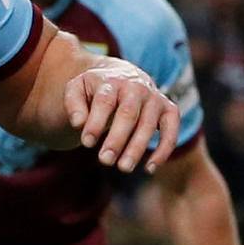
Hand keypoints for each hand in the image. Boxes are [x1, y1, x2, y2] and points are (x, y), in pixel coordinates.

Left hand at [65, 55, 180, 173]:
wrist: (123, 76)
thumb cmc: (97, 89)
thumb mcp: (77, 89)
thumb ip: (73, 103)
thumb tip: (78, 124)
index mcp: (112, 81)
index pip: (104, 101)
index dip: (96, 122)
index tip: (87, 143)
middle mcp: (136, 87)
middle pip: (128, 114)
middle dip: (117, 139)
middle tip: (105, 160)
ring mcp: (155, 98)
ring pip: (148, 124)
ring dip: (136, 148)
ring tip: (124, 168)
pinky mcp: (169, 110)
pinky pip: (171, 130)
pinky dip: (163, 150)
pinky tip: (149, 168)